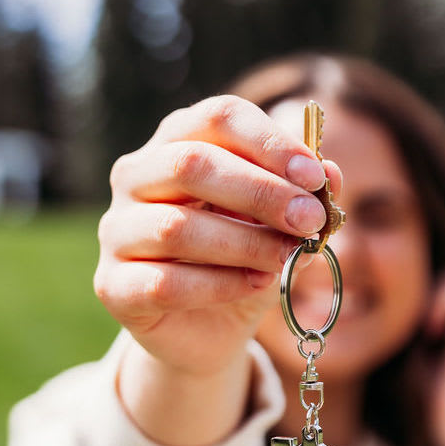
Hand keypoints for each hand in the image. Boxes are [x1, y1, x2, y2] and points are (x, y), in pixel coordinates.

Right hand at [94, 95, 342, 375]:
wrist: (210, 329)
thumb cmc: (245, 259)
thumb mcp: (282, 225)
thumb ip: (303, 197)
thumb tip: (331, 174)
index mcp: (177, 142)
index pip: (217, 117)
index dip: (269, 141)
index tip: (314, 177)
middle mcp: (135, 177)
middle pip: (191, 164)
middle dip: (261, 192)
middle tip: (309, 220)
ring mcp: (116, 230)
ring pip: (175, 227)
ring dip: (244, 243)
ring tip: (287, 258)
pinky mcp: (113, 285)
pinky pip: (164, 282)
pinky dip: (220, 285)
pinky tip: (257, 285)